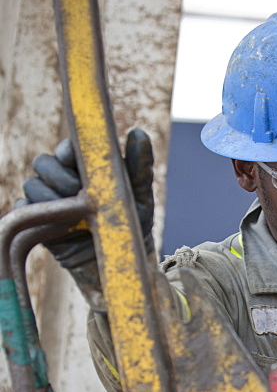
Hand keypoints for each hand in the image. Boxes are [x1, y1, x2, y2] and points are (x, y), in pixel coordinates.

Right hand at [18, 130, 154, 268]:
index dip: (67, 151)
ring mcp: (48, 200)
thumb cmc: (130, 222)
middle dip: (57, 175)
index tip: (74, 159)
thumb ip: (138, 166)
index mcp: (83, 167)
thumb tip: (139, 132)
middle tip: (76, 190)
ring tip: (71, 211)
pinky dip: (35, 212)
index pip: (66, 149)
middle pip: (43, 163)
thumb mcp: (138, 195)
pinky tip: (55, 222)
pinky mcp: (38, 222)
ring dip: (48, 195)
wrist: (119, 259)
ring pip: (32, 184)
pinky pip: (23, 210)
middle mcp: (62, 180)